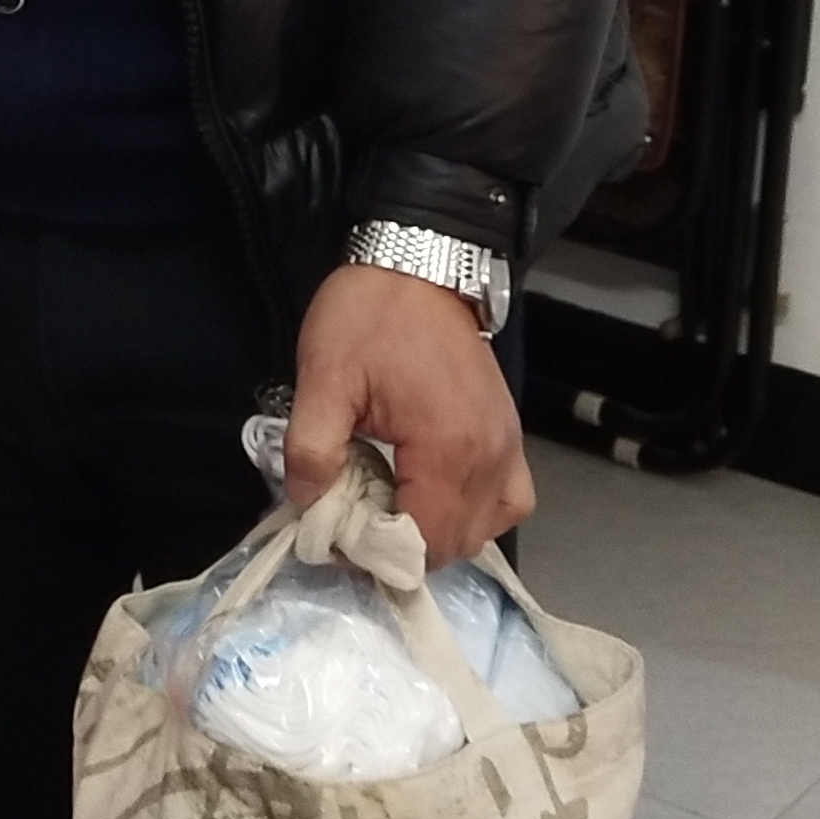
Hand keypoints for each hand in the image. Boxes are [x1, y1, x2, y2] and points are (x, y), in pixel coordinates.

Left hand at [285, 261, 534, 564]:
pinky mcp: (511, 434)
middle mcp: (489, 455)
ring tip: (392, 505)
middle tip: (358, 518)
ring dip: (438, 533)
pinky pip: (510, 500)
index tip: (338, 531)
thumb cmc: (370, 317)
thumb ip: (311, 448)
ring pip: (484, 530)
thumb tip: (309, 504)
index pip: (424, 542)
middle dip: (403, 548)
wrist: (420, 265)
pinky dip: (477, 513)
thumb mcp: (322, 377)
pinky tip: (438, 495)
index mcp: (446, 447)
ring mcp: (508, 446)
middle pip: (455, 545)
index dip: (377, 554)